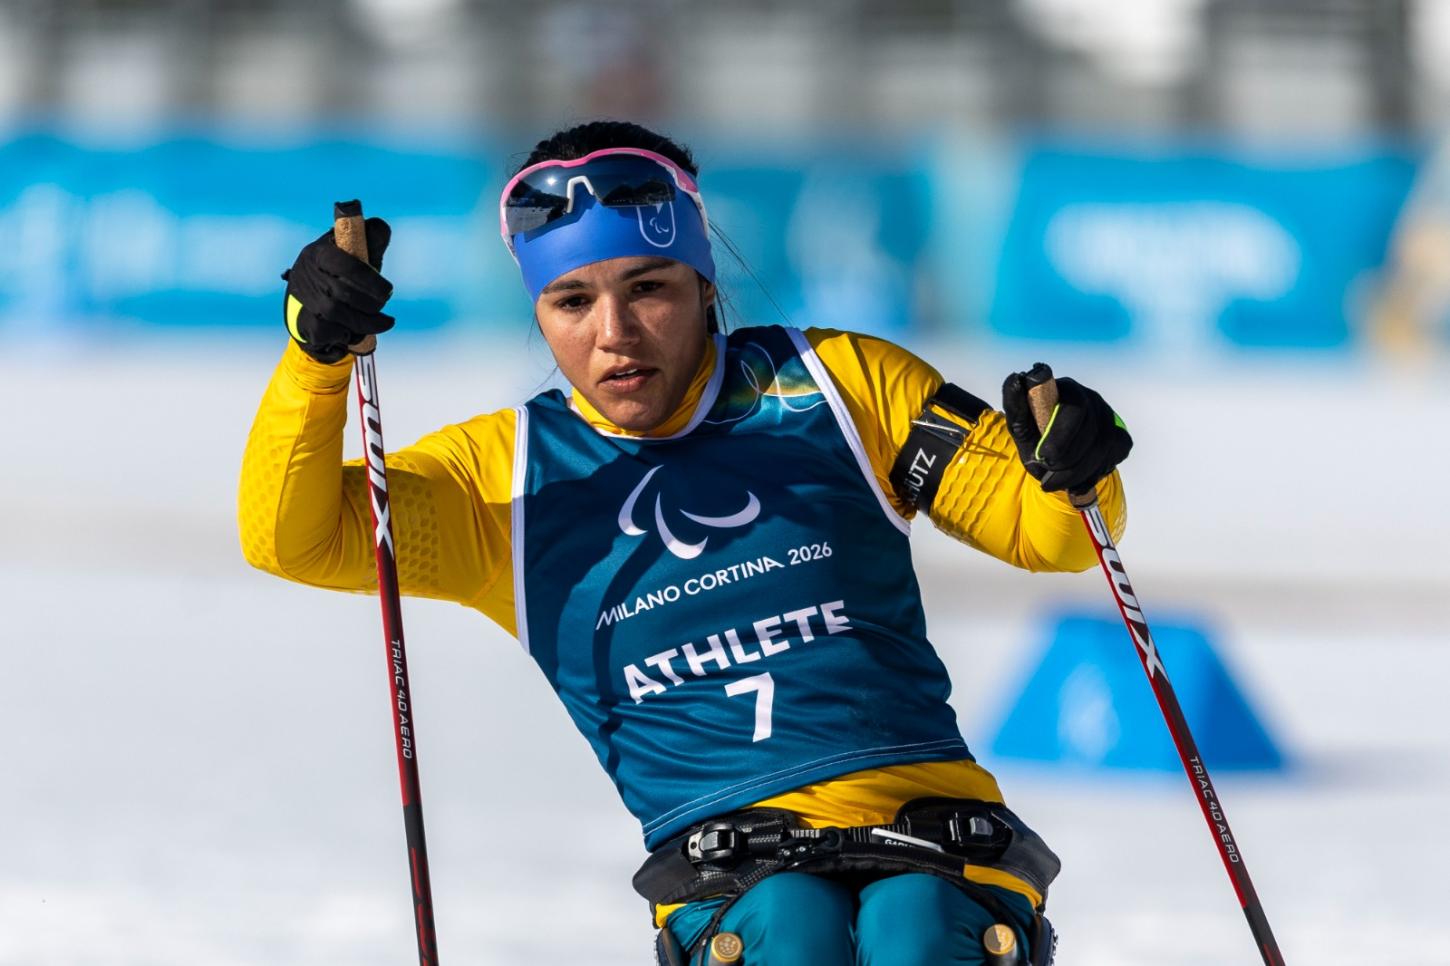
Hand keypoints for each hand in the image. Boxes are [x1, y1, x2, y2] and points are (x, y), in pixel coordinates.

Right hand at [282, 217, 393, 362]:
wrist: (313, 309)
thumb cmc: (343, 278)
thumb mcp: (358, 256)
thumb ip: (371, 241)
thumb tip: (381, 228)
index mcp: (319, 251)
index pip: (345, 264)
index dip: (370, 280)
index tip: (389, 291)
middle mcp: (306, 272)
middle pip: (342, 293)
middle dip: (371, 304)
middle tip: (383, 306)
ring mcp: (301, 298)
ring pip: (335, 313)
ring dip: (365, 322)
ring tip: (382, 322)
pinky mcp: (301, 321)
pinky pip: (327, 331)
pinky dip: (347, 334)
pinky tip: (355, 331)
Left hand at [1001, 368, 1131, 493]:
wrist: (1054, 458)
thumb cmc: (1036, 436)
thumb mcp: (1021, 426)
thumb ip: (1016, 406)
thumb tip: (1015, 378)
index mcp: (1068, 390)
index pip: (1074, 406)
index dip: (1061, 433)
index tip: (1044, 456)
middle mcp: (1093, 399)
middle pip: (1091, 430)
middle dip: (1067, 458)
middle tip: (1047, 475)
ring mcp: (1110, 418)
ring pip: (1102, 448)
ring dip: (1076, 473)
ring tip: (1054, 482)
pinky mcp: (1121, 438)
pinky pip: (1111, 459)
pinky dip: (1090, 476)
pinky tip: (1074, 482)